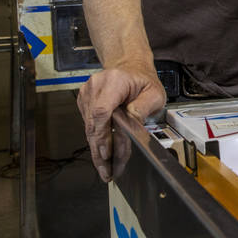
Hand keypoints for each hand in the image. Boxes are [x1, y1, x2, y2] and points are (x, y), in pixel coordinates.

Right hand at [77, 64, 166, 181]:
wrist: (130, 66)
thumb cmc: (142, 80)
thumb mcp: (154, 93)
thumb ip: (143, 109)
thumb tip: (132, 127)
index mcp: (114, 81)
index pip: (102, 111)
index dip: (104, 135)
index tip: (108, 154)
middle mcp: (96, 85)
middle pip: (93, 124)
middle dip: (100, 151)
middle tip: (107, 171)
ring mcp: (87, 93)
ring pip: (89, 128)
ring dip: (97, 149)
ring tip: (106, 168)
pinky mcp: (84, 101)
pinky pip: (88, 125)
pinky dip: (96, 140)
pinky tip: (104, 154)